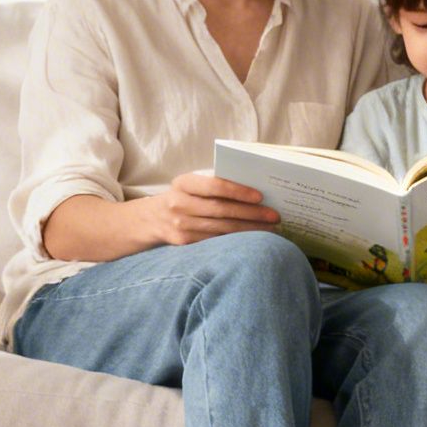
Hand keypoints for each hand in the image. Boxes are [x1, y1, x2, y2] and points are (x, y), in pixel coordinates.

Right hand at [140, 171, 278, 245]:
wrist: (151, 219)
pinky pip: (216, 242)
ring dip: (250, 230)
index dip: (238, 191)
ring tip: (271, 229)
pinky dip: (237, 241)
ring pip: (222, 229)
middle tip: (275, 216)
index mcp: (183, 183)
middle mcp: (179, 204)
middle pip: (222, 210)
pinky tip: (254, 240)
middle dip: (251, 214)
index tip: (260, 196)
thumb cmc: (183, 197)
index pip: (214, 186)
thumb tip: (253, 191)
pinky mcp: (185, 242)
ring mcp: (181, 225)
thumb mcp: (191, 185)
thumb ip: (214, 184)